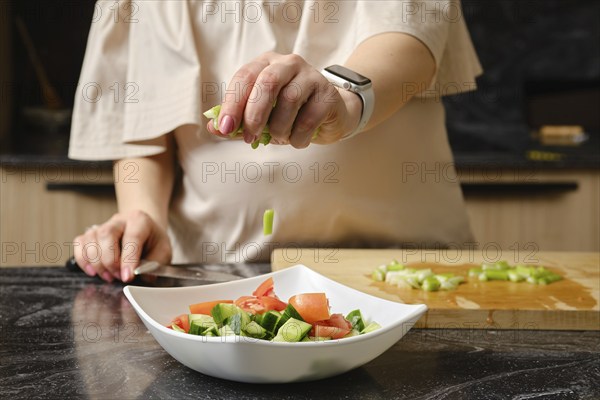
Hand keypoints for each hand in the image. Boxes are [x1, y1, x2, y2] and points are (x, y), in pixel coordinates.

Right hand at [73, 210, 171, 282]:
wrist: (144, 231)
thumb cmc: (153, 242)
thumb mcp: (163, 252)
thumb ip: (154, 264)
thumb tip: (142, 277)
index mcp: (140, 220)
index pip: (132, 237)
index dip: (128, 258)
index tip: (127, 277)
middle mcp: (119, 220)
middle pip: (106, 234)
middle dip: (110, 260)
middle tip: (118, 277)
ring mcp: (102, 225)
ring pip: (90, 239)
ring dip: (96, 263)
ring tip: (109, 276)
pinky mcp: (91, 233)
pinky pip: (79, 243)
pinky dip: (83, 260)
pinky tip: (93, 271)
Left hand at [206, 52, 361, 147]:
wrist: (330, 115)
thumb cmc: (290, 114)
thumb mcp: (261, 118)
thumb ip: (238, 122)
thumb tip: (213, 128)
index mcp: (266, 64)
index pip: (244, 77)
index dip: (232, 103)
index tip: (225, 127)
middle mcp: (288, 64)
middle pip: (267, 83)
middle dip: (254, 114)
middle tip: (251, 137)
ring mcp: (311, 76)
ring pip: (289, 100)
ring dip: (279, 128)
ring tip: (280, 138)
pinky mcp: (328, 93)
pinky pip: (309, 118)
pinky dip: (298, 137)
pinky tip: (297, 141)